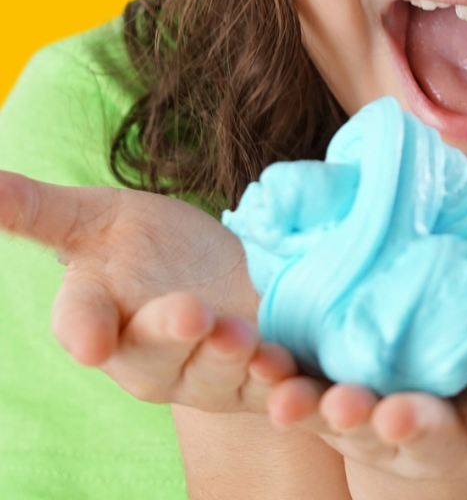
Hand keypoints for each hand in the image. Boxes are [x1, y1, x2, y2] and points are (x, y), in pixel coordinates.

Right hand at [0, 170, 277, 411]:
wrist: (216, 272)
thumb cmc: (146, 246)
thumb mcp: (97, 218)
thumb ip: (41, 211)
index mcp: (100, 319)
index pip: (82, 322)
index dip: (84, 330)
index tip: (92, 340)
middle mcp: (151, 358)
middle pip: (156, 353)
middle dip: (171, 335)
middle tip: (192, 313)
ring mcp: (208, 372)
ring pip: (217, 375)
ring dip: (232, 360)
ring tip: (245, 336)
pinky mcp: (262, 374)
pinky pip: (271, 388)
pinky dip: (282, 385)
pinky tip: (291, 370)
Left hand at [262, 313, 466, 496]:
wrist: (433, 398)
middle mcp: (427, 426)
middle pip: (419, 431)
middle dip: (407, 426)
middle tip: (395, 419)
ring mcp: (375, 417)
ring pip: (348, 420)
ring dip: (324, 412)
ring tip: (296, 403)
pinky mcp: (330, 397)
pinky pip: (303, 393)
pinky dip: (281, 385)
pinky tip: (261, 371)